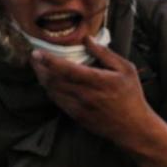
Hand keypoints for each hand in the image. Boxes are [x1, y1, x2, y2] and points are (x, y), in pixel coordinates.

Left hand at [30, 36, 153, 145]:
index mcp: (97, 81)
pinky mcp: (76, 116)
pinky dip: (50, 90)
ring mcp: (78, 107)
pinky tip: (48, 82)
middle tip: (33, 57)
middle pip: (53, 80)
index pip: (66, 69)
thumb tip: (87, 39)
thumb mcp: (126, 69)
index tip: (37, 52)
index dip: (48, 60)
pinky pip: (57, 101)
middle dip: (39, 68)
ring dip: (42, 79)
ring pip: (52, 91)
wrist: (133, 127)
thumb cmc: (131, 96)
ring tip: (38, 67)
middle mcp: (84, 95)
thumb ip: (105, 53)